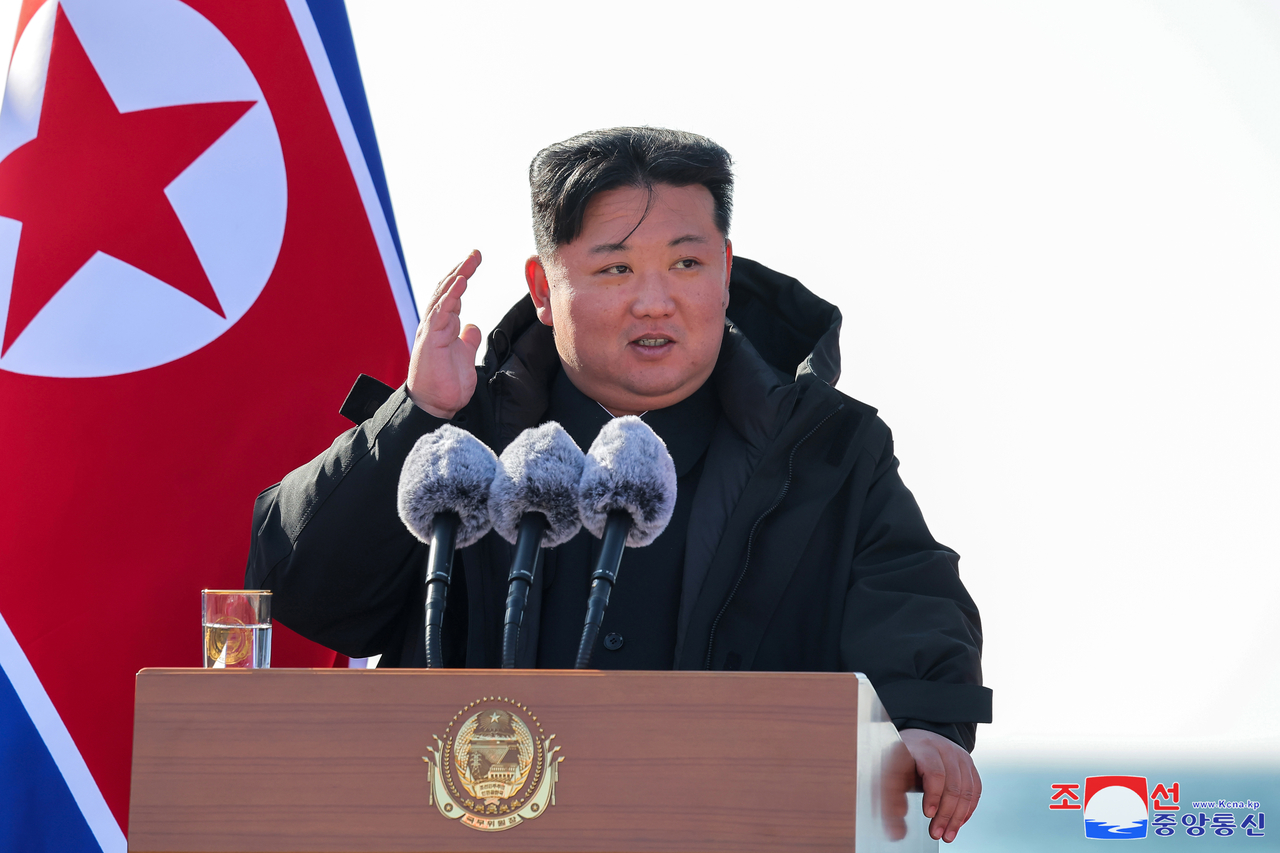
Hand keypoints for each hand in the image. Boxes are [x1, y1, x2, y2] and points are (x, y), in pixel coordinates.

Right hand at [407, 251, 483, 418]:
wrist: (436, 406)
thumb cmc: (447, 385)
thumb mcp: (465, 357)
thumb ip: (467, 340)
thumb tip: (472, 326)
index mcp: (443, 327)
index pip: (452, 295)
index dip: (462, 277)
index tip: (474, 262)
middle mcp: (435, 324)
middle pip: (447, 290)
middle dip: (461, 270)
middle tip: (475, 253)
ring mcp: (431, 330)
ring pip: (443, 296)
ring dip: (457, 276)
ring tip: (470, 260)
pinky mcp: (431, 338)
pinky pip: (441, 311)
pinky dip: (450, 295)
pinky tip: (461, 281)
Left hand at [900, 728, 980, 842]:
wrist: (918, 740)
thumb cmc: (902, 759)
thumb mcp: (890, 774)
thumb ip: (891, 800)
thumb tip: (897, 833)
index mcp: (918, 748)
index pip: (933, 772)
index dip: (933, 795)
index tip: (928, 814)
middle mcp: (940, 748)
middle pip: (951, 784)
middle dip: (945, 814)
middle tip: (936, 833)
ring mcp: (957, 754)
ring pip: (966, 789)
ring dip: (957, 817)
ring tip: (947, 834)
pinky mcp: (968, 763)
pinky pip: (975, 789)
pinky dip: (968, 810)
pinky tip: (958, 823)